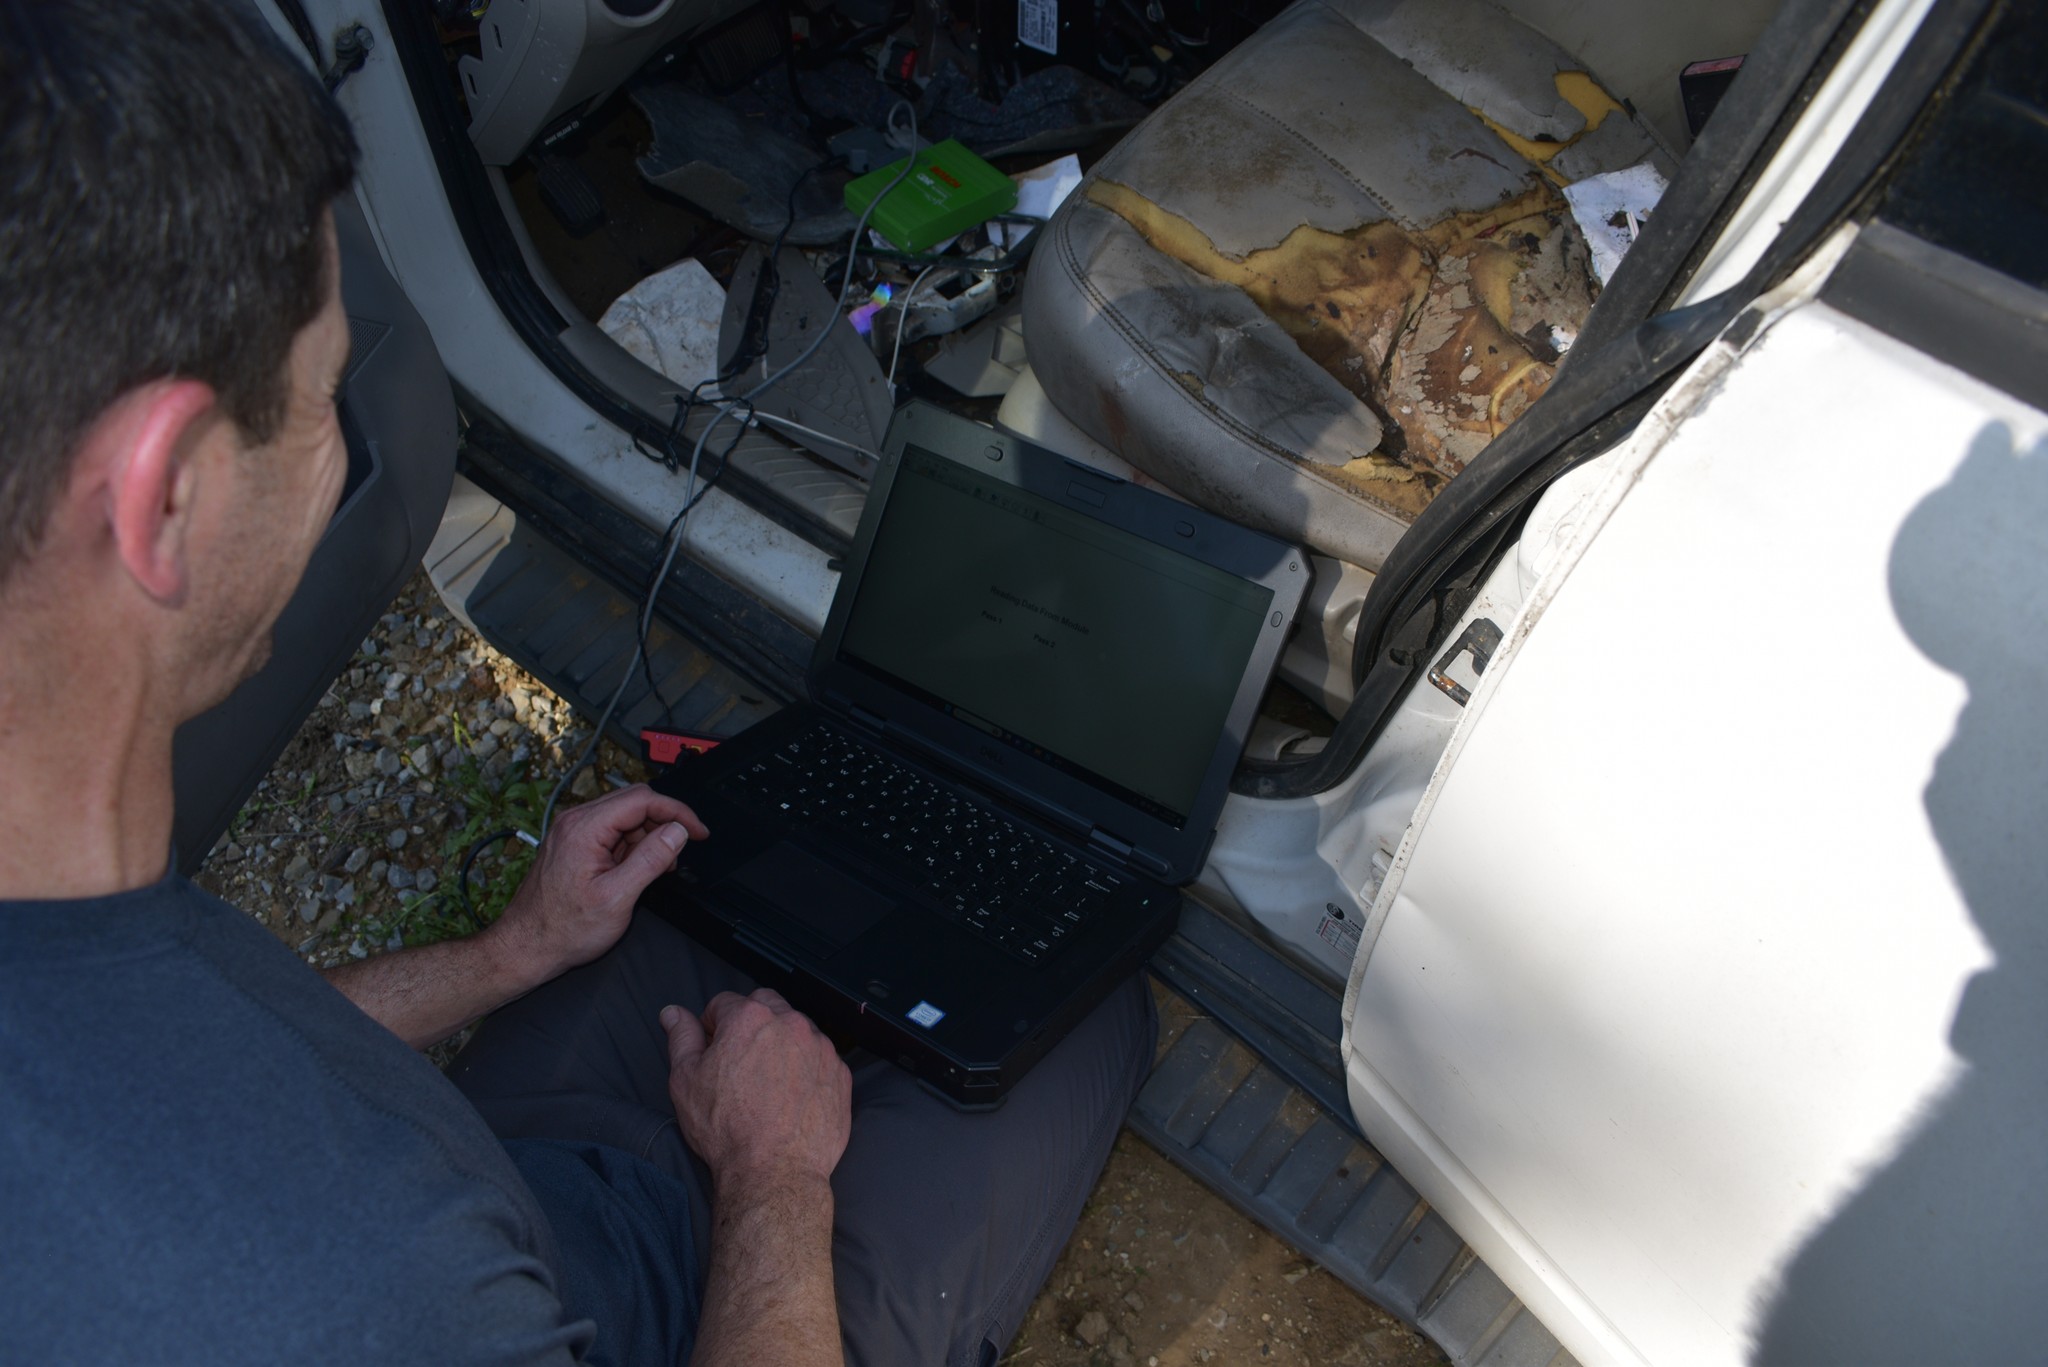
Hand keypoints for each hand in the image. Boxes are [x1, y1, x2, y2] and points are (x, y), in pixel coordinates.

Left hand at [488, 783, 708, 986]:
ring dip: (648, 838)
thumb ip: (650, 860)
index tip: (698, 832)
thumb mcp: (617, 898)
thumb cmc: (562, 930)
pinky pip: (612, 833)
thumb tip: (676, 832)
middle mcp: (575, 823)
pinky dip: (632, 847)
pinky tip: (638, 871)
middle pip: (634, 803)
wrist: (526, 948)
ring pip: (625, 818)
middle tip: (680, 853)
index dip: (677, 813)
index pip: (642, 800)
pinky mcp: (574, 845)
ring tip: (657, 870)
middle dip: (664, 825)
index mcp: (584, 828)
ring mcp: (572, 833)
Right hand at [662, 988, 851, 1192]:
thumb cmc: (727, 1131)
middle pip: (766, 1006)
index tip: (713, 1045)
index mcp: (749, 1019)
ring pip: (797, 1030)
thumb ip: (682, 1038)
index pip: (725, 1003)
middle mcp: (790, 1024)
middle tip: (739, 1059)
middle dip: (750, 1023)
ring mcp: (820, 1048)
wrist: (774, 1172)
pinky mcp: (840, 1073)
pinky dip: (807, 1068)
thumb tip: (673, 1013)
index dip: (713, 1024)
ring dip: (782, 1045)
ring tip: (767, 1082)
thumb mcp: (686, 1081)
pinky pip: (820, 1058)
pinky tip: (791, 1096)